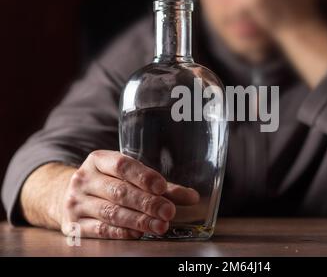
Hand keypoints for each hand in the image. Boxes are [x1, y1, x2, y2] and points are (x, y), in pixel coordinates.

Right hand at [59, 150, 199, 238]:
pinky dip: (123, 232)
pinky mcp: (74, 224)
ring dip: (139, 221)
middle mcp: (83, 179)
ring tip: (161, 225)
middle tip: (169, 211)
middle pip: (119, 191)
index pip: (121, 165)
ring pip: (111, 212)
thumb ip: (161, 186)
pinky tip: (139, 233)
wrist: (67, 196)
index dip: (143, 176)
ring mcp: (76, 202)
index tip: (162, 187)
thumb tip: (192, 197)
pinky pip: (101, 230)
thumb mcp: (128, 177)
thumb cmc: (108, 183)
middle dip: (147, 203)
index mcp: (98, 160)